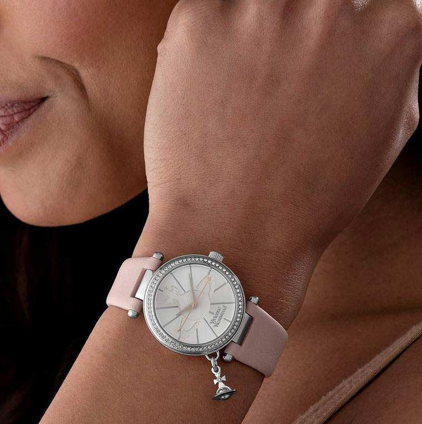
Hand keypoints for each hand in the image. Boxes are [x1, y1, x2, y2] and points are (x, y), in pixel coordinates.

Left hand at [140, 0, 421, 325]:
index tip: (310, 81)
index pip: (367, 9)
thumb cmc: (308, 202)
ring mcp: (261, 10)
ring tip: (235, 102)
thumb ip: (389, 69)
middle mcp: (329, 7)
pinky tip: (204, 100)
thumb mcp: (384, 134)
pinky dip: (200, 52)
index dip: (333, 53)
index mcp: (389, 30)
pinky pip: (201, 18)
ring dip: (247, 41)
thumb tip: (381, 33)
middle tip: (268, 94)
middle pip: (310, 2)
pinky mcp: (198, 23)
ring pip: (255, 6)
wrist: (234, 236)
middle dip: (291, 42)